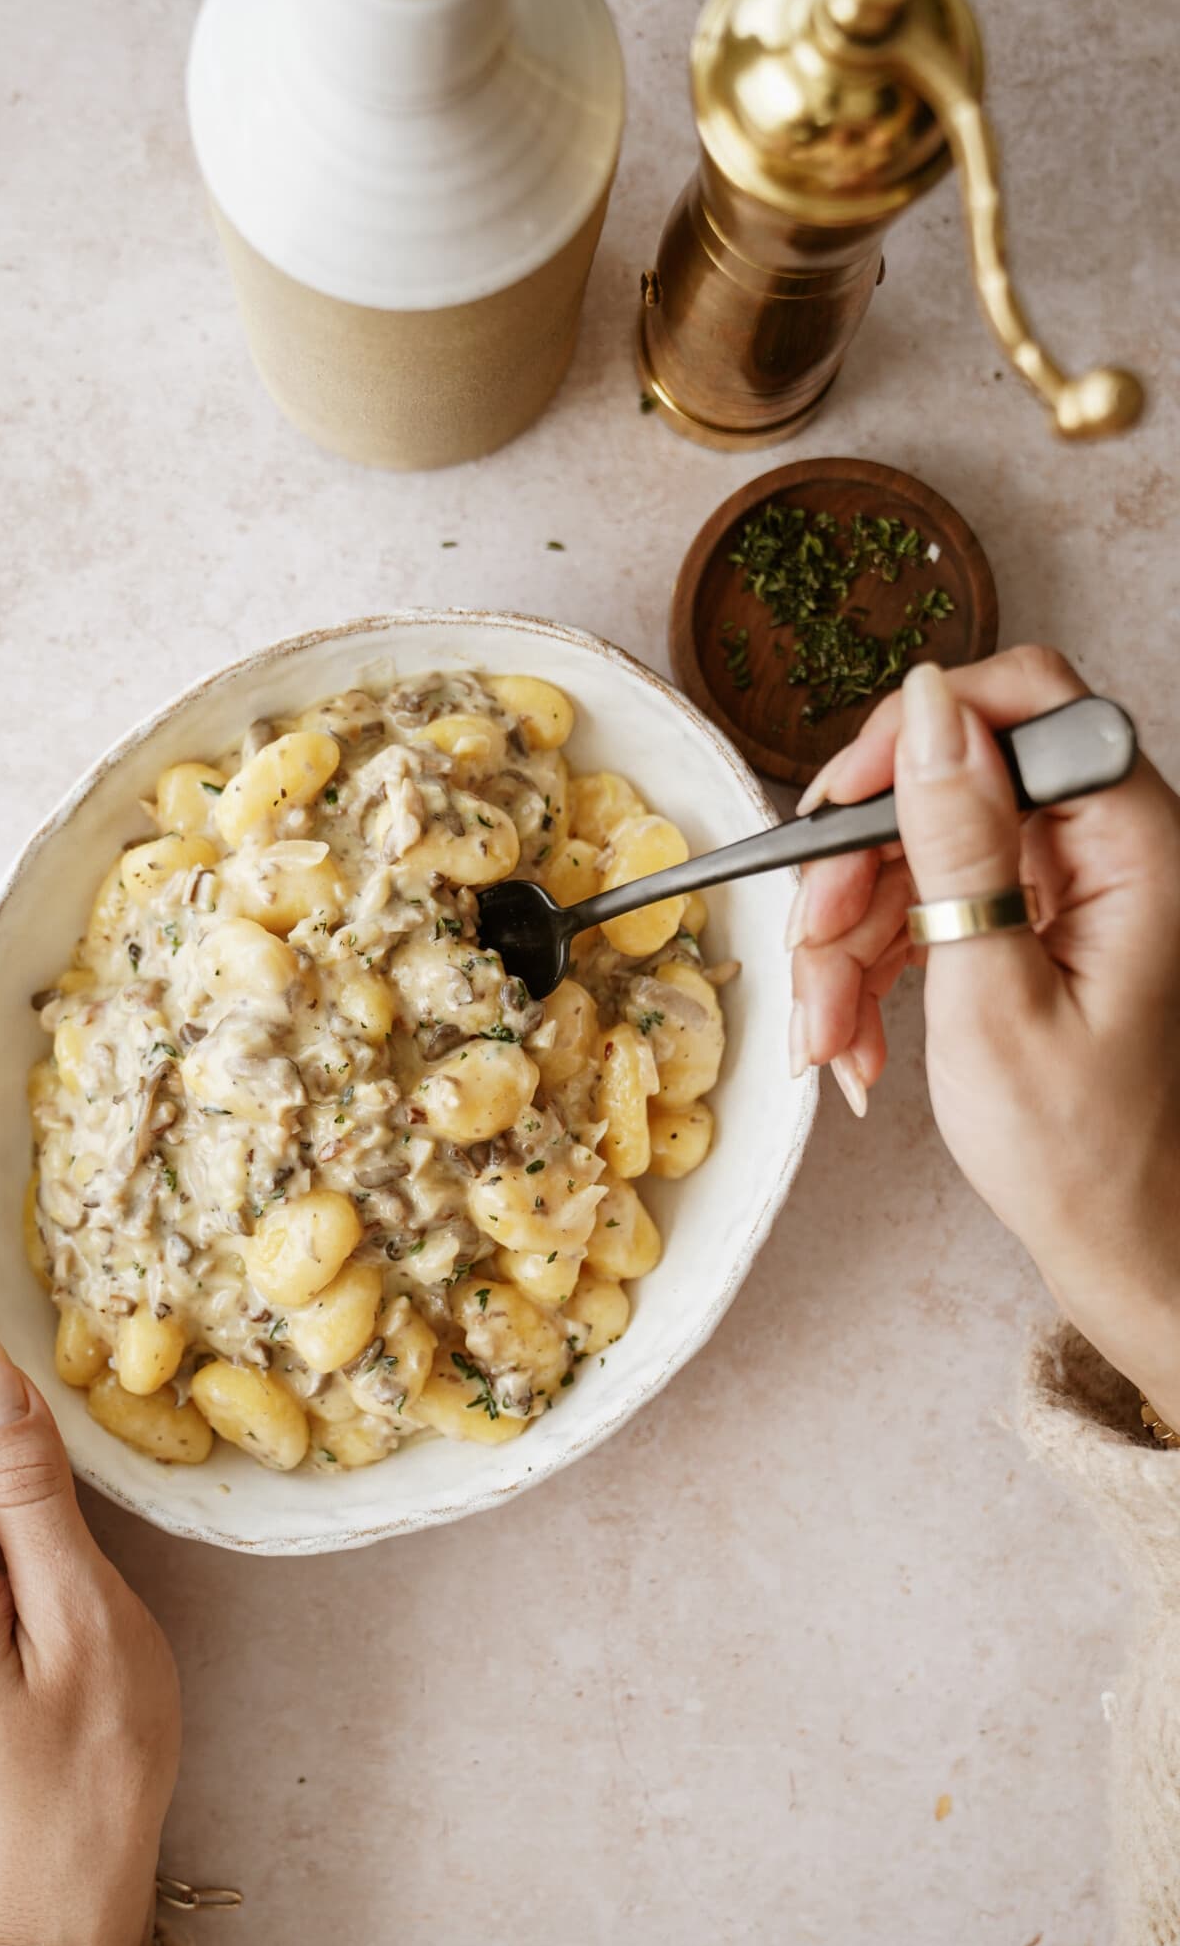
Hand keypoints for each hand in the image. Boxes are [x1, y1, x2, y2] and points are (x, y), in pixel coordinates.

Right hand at [788, 646, 1179, 1412]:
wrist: (1120, 1243)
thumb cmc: (1082, 1149)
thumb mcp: (992, 994)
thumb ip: (958, 840)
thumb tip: (925, 707)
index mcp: (1134, 843)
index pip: (1024, 702)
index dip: (916, 735)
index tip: (836, 807)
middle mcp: (1108, 845)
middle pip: (948, 784)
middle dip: (857, 872)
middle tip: (812, 953)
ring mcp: (1068, 885)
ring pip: (918, 852)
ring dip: (848, 941)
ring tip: (828, 1037)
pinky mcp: (1032, 921)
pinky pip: (926, 904)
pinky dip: (874, 967)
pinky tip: (853, 1039)